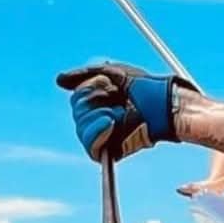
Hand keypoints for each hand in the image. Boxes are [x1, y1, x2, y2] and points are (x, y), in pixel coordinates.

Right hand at [56, 62, 196, 161]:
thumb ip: (84, 75)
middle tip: (114, 98)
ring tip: (115, 113)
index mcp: (100, 100)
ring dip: (95, 118)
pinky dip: (96, 134)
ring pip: (81, 130)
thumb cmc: (146, 87)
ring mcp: (106, 135)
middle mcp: (100, 118)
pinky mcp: (112, 150)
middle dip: (91, 103)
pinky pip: (91, 147)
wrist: (165, 103)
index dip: (87, 91)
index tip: (107, 84)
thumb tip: (58, 81)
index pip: (77, 100)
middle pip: (77, 114)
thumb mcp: (112, 73)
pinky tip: (109, 123)